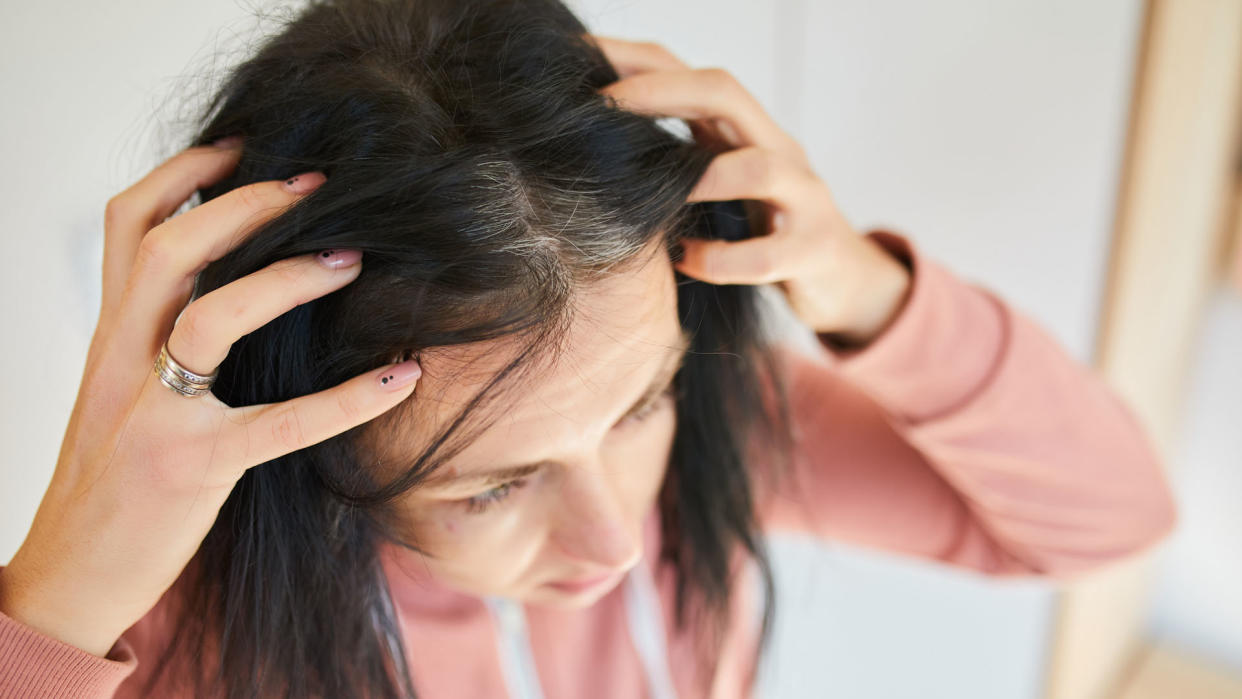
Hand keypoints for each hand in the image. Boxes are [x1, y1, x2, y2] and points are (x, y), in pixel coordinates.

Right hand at [0, 139, 421, 657]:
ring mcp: (155, 415)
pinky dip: (348, 398)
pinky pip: (282, 424)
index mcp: (109, 336)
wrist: (71, 573)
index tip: (242, 147)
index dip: (181, 175)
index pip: (127, 227)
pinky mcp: (195, 468)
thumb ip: (154, 337)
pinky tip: (401, 376)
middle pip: (168, 251)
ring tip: (353, 259)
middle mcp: (121, 361)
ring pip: (211, 318)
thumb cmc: (110, 479)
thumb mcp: (116, 392)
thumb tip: (220, 288)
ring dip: (287, 278)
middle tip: (315, 186)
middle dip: (243, 205)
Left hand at [592, 36, 911, 346]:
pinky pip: (765, 256)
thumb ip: (684, 157)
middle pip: (727, 95)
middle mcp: (780, 151)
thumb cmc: (768, 225)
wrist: (844, 277)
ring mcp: (804, 199)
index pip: (699, 78)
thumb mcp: (728, 182)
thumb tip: (603, 140)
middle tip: (605, 108)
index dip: (644, 66)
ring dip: (702, 177)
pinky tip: (684, 259)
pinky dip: (719, 259)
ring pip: (761, 169)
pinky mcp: (813, 253)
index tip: (586, 66)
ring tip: (654, 192)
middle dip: (662, 93)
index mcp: (752, 132)